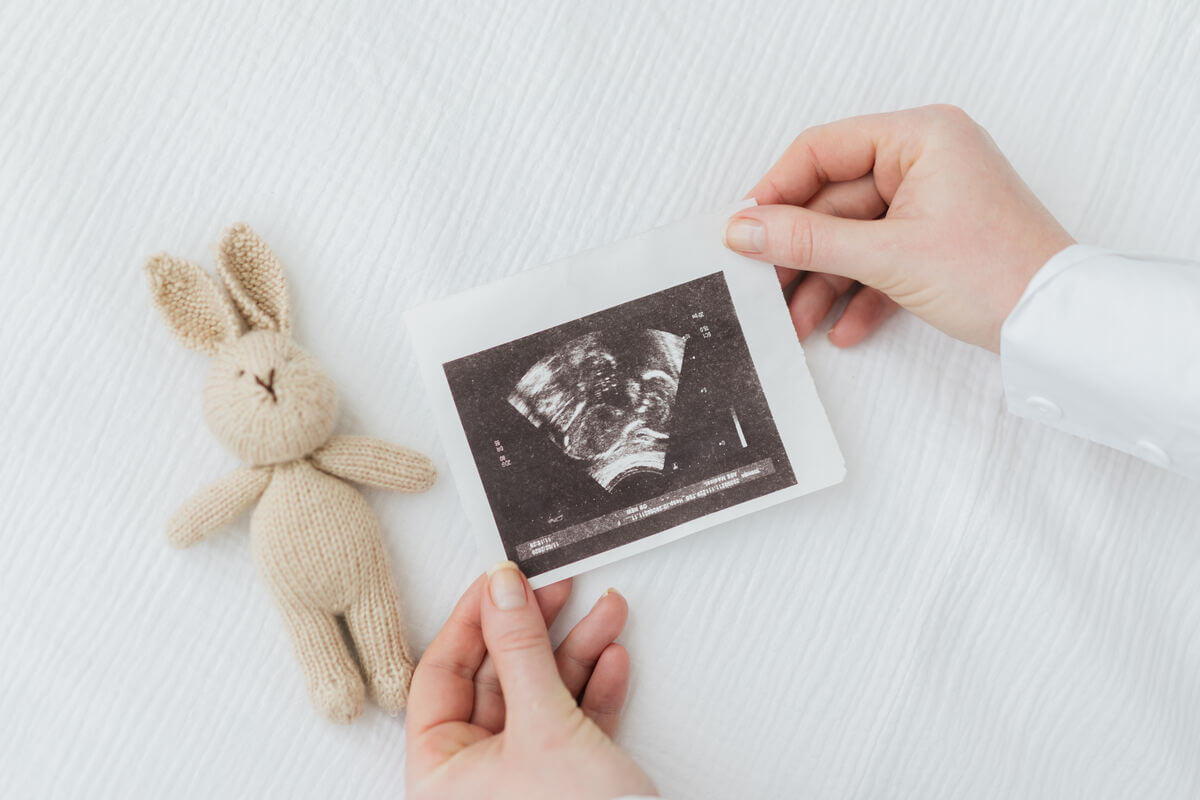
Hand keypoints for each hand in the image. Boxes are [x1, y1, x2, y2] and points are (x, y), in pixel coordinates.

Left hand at [405, 563, 657, 799]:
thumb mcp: (545, 727)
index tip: (500, 577)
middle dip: (537, 630)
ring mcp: (522, 780)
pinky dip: (594, 691)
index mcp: (440, 773)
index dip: (472, 619)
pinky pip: (573, 723)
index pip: (441, 673)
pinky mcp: (567, 783)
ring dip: (577, 652)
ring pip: (541, 696)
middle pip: (497, 678)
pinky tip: (613, 658)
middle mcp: (474, 777)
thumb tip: (503, 590)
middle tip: (556, 586)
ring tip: (605, 611)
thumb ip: (521, 651)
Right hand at [724, 104, 1074, 351]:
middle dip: (799, 254)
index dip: (777, 192)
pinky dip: (860, 294)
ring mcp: (930, 202)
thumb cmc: (997, 274)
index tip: (743, 232)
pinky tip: (842, 329)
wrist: (1058, 327)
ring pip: (853, 237)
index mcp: (919, 136)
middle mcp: (924, 160)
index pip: (822, 150)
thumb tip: (741, 230)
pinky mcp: (935, 242)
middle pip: (833, 200)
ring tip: (796, 324)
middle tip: (761, 286)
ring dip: (823, 283)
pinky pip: (880, 260)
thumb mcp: (887, 256)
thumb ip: (806, 241)